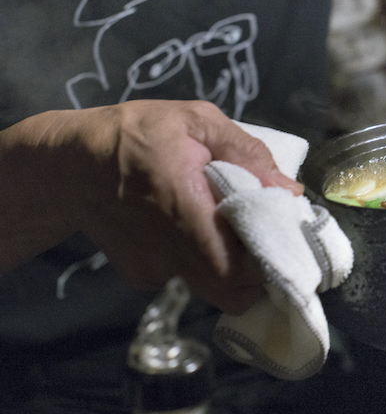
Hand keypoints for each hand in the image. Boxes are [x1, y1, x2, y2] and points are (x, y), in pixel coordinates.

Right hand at [2, 100, 300, 314]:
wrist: (67, 166)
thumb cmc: (136, 134)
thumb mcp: (196, 122)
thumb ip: (247, 154)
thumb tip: (290, 191)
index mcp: (182, 209)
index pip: (235, 269)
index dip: (269, 262)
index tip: (287, 237)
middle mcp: (167, 253)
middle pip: (232, 292)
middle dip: (259, 271)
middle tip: (268, 236)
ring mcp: (153, 272)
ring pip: (213, 285)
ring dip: (232, 262)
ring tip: (230, 224)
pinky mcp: (142, 278)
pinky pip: (187, 276)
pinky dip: (201, 258)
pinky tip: (192, 227)